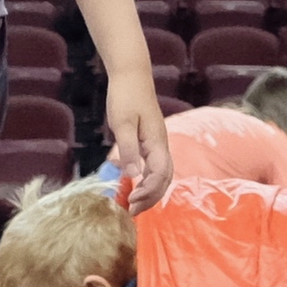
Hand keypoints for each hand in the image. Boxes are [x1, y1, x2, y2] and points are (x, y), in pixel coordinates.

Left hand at [103, 70, 174, 207]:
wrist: (131, 75)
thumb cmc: (126, 96)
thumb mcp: (122, 123)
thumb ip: (128, 149)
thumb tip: (133, 175)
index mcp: (157, 142)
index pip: (160, 175)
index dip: (148, 192)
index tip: (131, 202)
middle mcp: (161, 145)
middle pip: (164, 179)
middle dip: (150, 198)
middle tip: (131, 211)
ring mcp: (157, 143)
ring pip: (160, 174)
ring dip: (149, 191)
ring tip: (132, 203)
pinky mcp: (149, 141)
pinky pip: (153, 166)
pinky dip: (145, 180)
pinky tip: (131, 185)